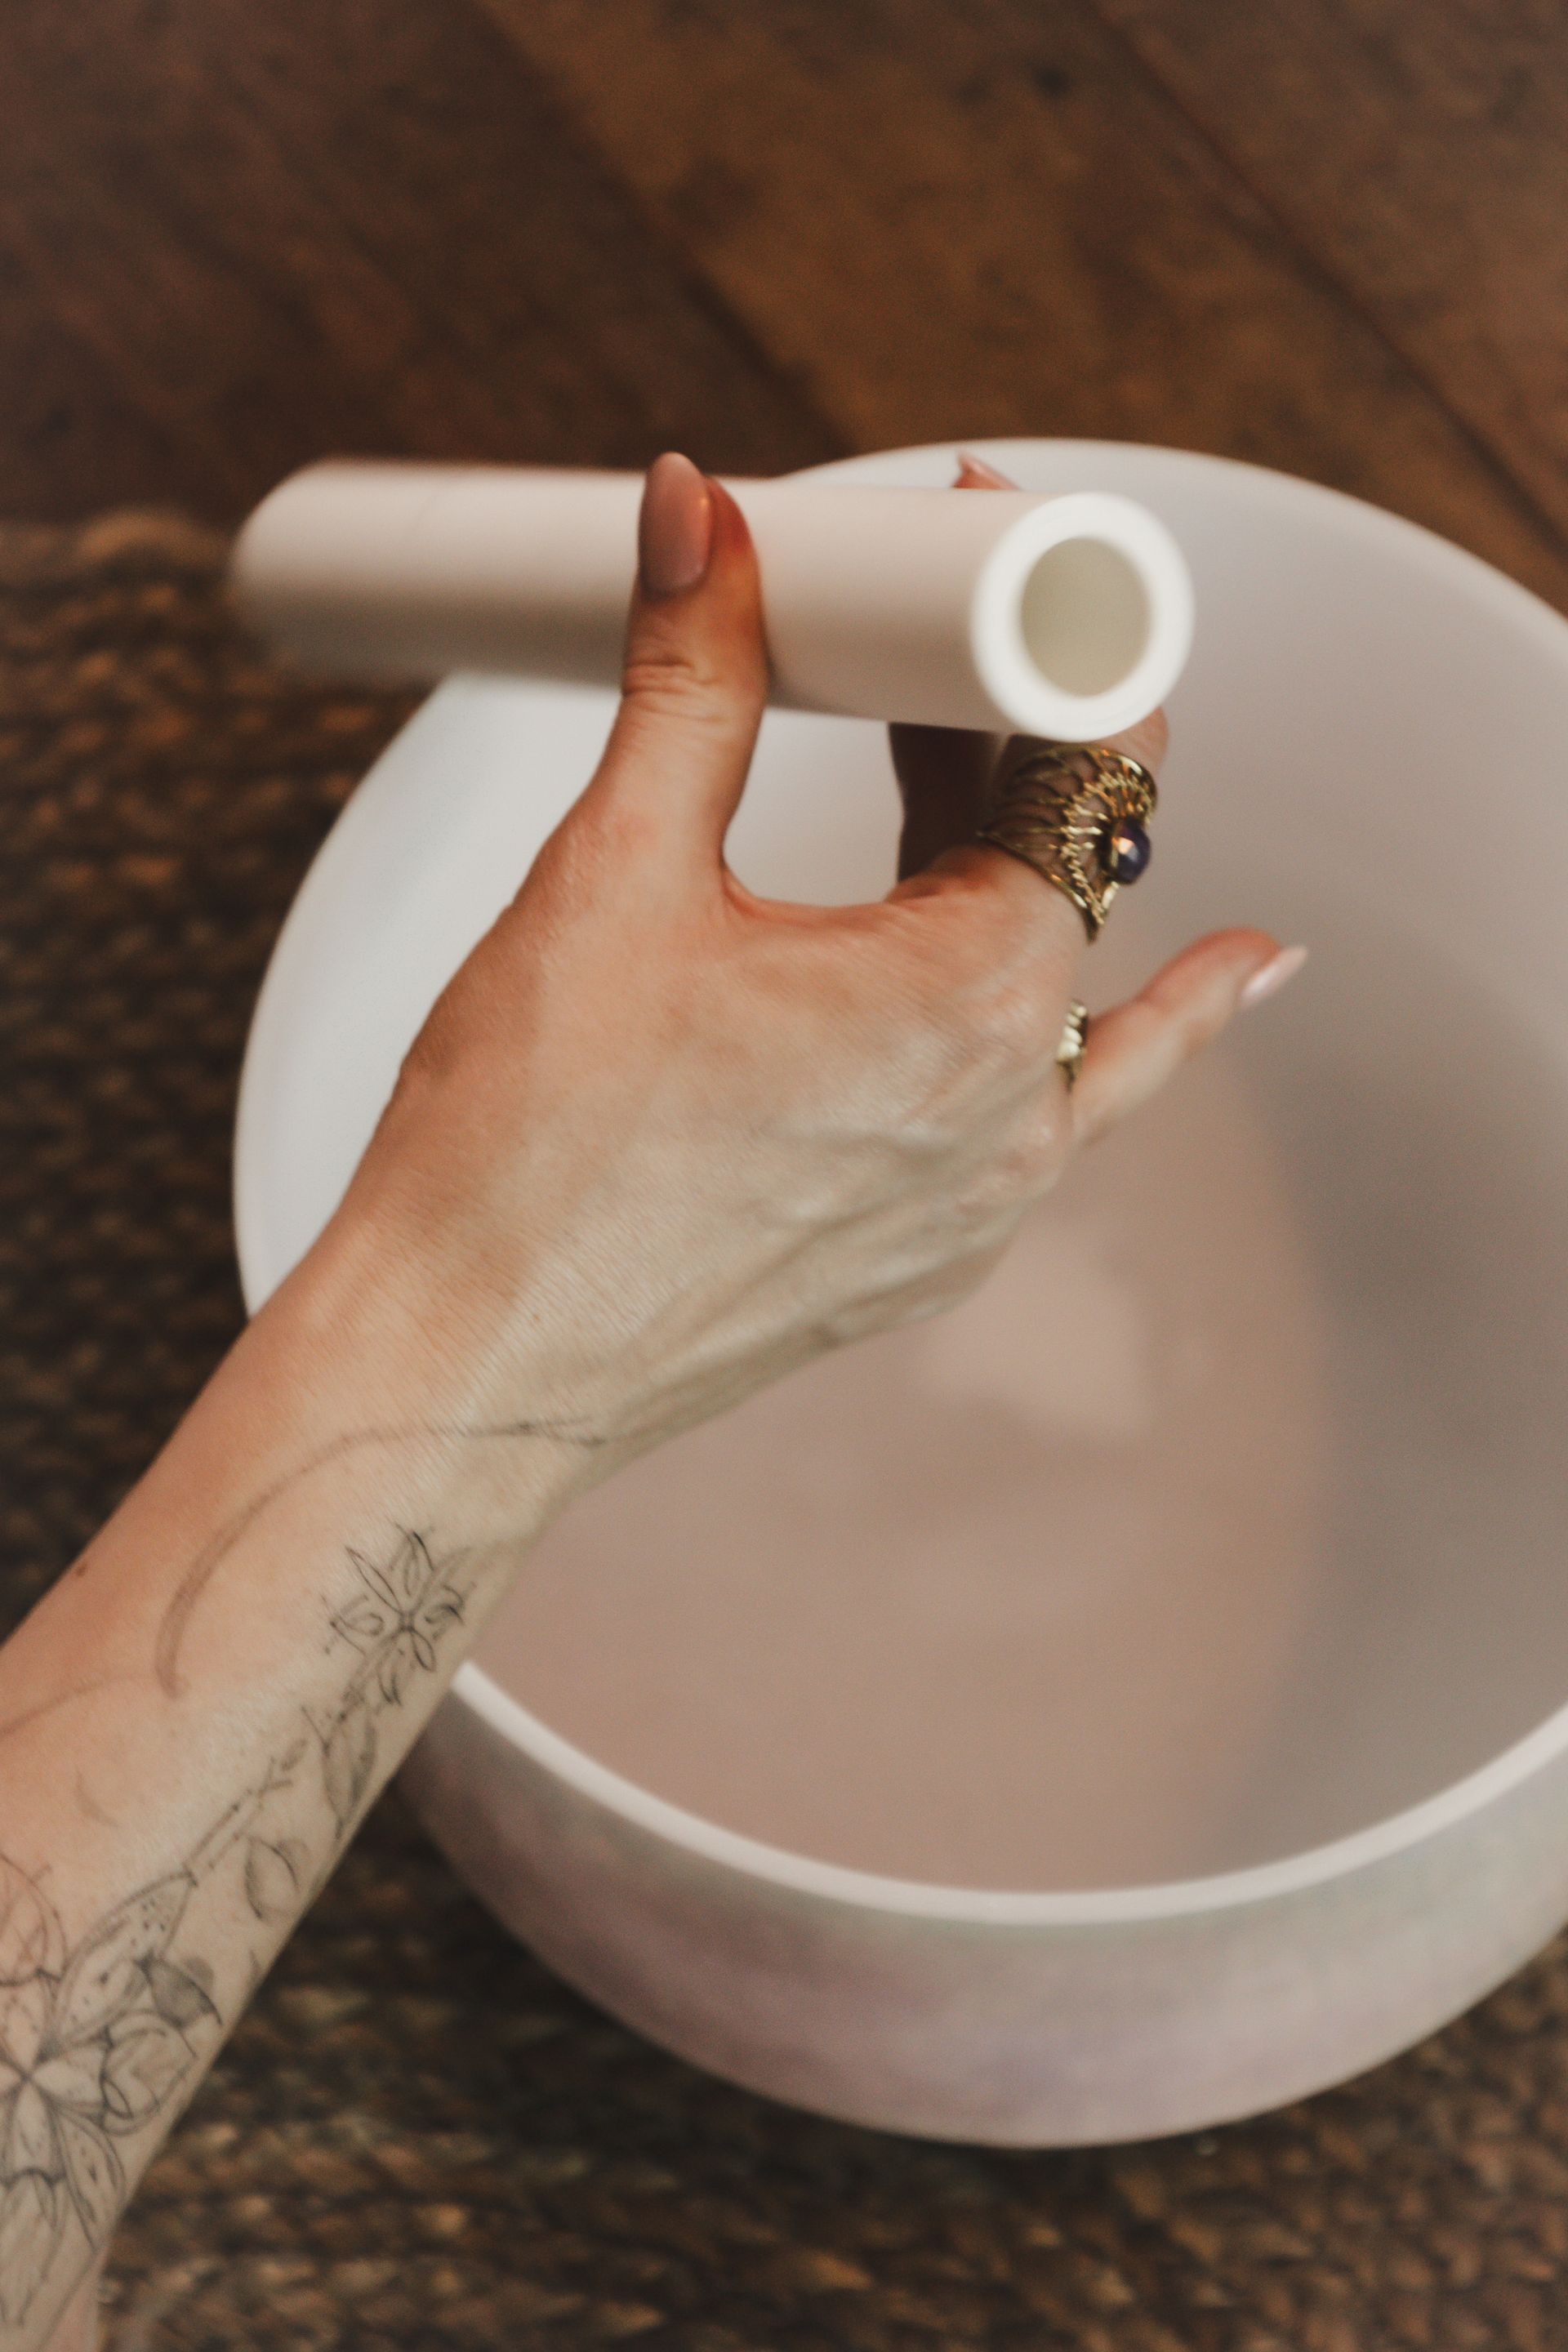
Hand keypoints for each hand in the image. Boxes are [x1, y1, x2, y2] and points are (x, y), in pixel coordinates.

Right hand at [344, 453, 1298, 1473]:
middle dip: (1009, 744)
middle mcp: (1014, 1110)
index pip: (1091, 769)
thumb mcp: (614, 874)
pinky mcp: (930, 1256)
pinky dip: (1078, 1037)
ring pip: (1074, 997)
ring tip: (1031, 776)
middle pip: (1074, 875)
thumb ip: (689, 680)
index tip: (1008, 566)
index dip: (1062, 641)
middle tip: (924, 651)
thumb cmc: (526, 1153)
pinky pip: (1050, 1118)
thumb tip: (701, 518)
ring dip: (1031, 876)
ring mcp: (982, 1200)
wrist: (466, 1365)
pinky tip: (1126, 1013)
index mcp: (971, 996)